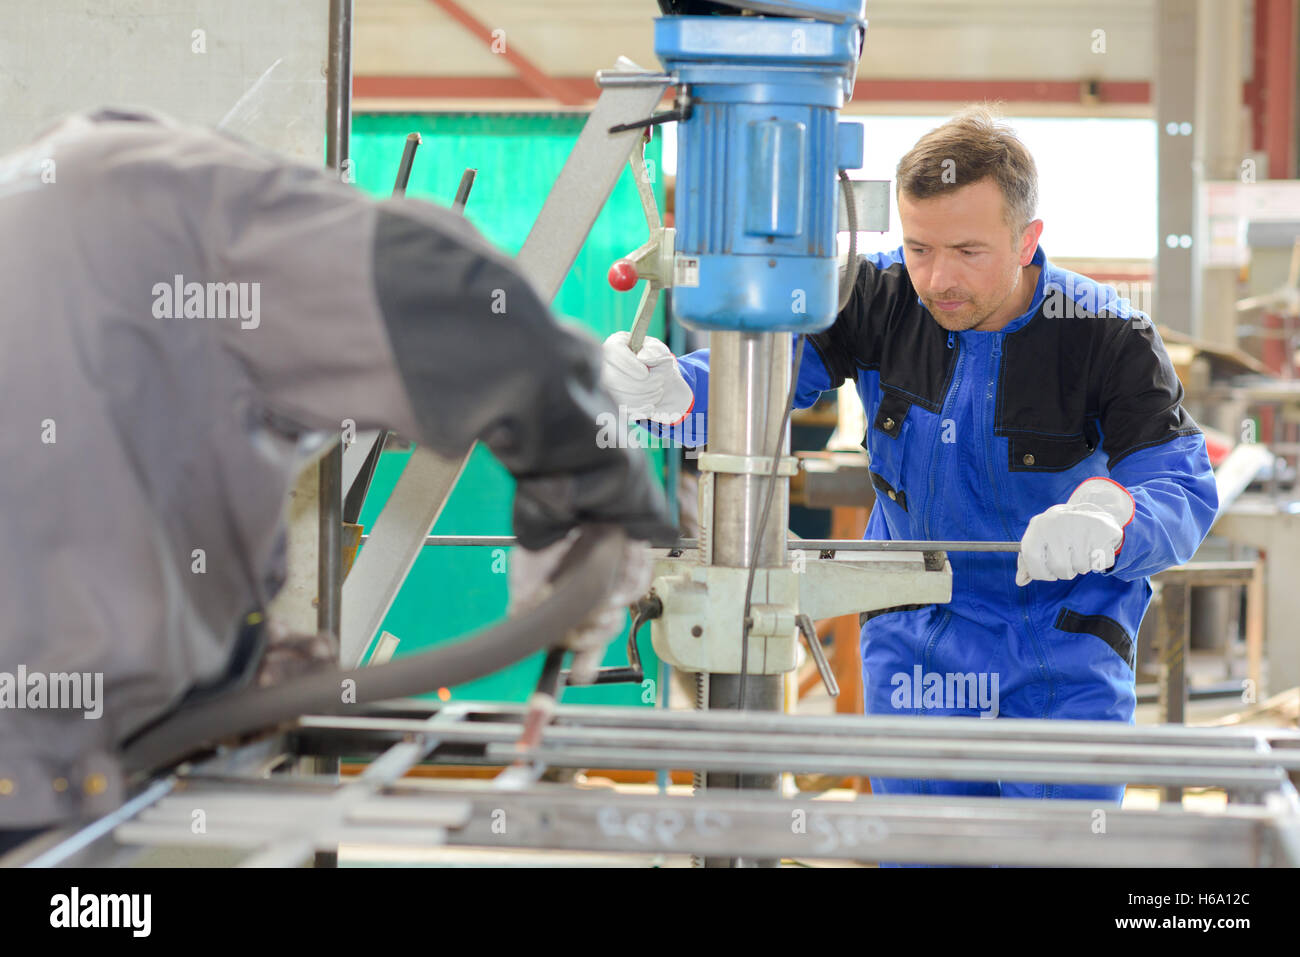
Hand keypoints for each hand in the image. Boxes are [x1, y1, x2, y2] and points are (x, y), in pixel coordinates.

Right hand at [508, 527, 652, 682]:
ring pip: (614, 616)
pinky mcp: (632, 561)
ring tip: (602, 610)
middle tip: (587, 635)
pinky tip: (614, 589)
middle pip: (595, 634)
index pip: (571, 636)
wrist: (577, 489)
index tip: (578, 676)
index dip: (578, 659)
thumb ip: (523, 594)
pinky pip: (635, 585)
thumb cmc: (550, 523)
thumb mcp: (527, 562)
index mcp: (563, 597)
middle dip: (592, 641)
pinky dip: (627, 590)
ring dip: (608, 620)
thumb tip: (516, 618)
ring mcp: (610, 578)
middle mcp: (587, 591)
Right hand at [600, 331, 693, 425]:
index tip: (645, 373)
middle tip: (659, 382)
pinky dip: (640, 408)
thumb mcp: (661, 353)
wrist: (661, 386)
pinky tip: (651, 404)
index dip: (629, 364)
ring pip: (617, 395)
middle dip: (641, 384)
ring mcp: (605, 384)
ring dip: (643, 396)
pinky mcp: (611, 403)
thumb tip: (643, 357)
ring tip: (658, 391)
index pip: (613, 352)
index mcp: (615, 344)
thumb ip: (654, 351)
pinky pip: (621, 410)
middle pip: (612, 377)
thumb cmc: (658, 364)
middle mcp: (604, 363)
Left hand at [1016, 478, 1134, 586]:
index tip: (1048, 573)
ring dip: (1082, 566)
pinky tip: (1094, 548)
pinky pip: (1099, 564)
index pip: (1031, 558)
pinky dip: (1098, 562)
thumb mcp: (1040, 539)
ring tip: (1081, 550)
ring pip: (1081, 567)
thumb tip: (1020, 581)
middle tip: (1068, 559)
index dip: (1039, 572)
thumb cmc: (1059, 532)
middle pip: (1059, 567)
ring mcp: (1081, 527)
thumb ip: (1028, 561)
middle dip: (1065, 571)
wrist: (1089, 512)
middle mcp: (1058, 524)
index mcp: (1039, 526)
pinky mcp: (1102, 531)